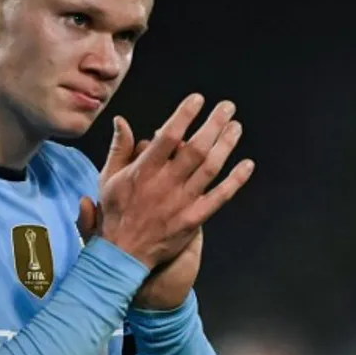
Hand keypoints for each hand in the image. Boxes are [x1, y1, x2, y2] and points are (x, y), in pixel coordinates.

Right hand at [80, 94, 251, 271]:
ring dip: (226, 145)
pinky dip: (235, 181)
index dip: (185, 115)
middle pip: (196, 148)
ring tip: (236, 127)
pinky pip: (220, 197)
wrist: (123, 255)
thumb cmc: (115, 213)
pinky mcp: (194, 218)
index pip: (168, 136)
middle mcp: (166, 184)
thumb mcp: (108, 178)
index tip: (197, 99)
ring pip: (210, 168)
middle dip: (214, 124)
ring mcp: (182, 202)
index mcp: (144, 171)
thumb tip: (121, 120)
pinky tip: (247, 165)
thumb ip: (119, 148)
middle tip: (227, 107)